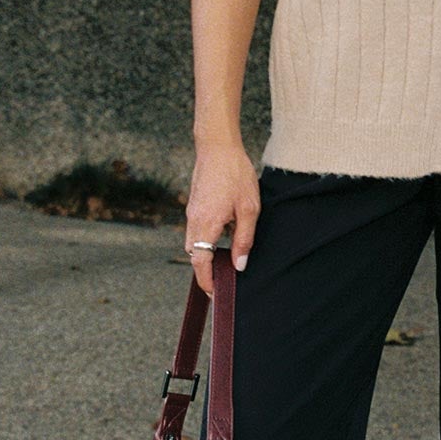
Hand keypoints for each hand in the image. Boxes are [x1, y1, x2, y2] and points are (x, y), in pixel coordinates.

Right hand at [185, 142, 260, 296]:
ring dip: (206, 254)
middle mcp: (193, 221)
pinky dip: (205, 240)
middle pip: (194, 255)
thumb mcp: (249, 209)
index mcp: (206, 224)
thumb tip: (239, 265)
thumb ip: (244, 239)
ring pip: (193, 243)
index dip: (206, 281)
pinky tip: (224, 234)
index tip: (215, 294)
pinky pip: (196, 230)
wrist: (217, 146)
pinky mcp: (194, 205)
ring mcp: (191, 212)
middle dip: (205, 270)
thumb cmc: (235, 174)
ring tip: (226, 260)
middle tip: (224, 280)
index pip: (200, 263)